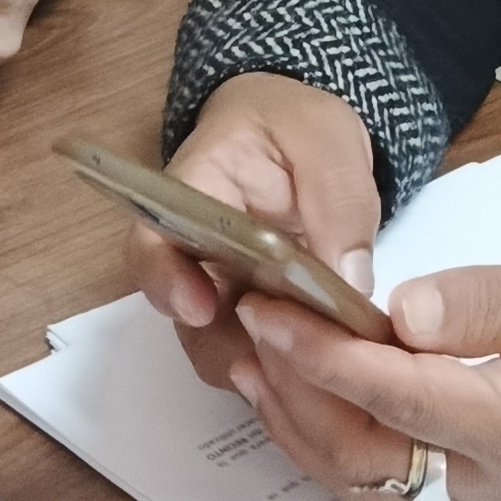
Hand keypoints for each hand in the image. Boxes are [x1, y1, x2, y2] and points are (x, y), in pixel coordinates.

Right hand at [121, 75, 395, 476]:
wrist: (300, 137)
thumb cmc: (299, 126)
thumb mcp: (328, 142)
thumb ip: (338, 203)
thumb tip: (348, 281)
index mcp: (195, 190)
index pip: (152, 241)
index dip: (165, 282)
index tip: (200, 309)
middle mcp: (192, 250)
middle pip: (182, 312)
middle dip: (226, 345)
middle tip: (283, 360)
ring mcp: (218, 286)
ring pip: (218, 344)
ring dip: (261, 365)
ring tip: (312, 374)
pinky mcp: (247, 312)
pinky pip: (253, 351)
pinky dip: (282, 371)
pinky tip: (321, 372)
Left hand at [240, 240, 500, 500]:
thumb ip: (492, 302)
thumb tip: (404, 313)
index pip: (398, 394)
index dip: (324, 353)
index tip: (271, 307)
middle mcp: (496, 473)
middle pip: (364, 456)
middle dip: (293, 396)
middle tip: (246, 326)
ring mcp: (486, 485)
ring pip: (366, 478)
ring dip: (303, 425)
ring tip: (258, 357)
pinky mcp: (481, 476)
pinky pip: (388, 475)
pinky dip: (335, 438)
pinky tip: (307, 389)